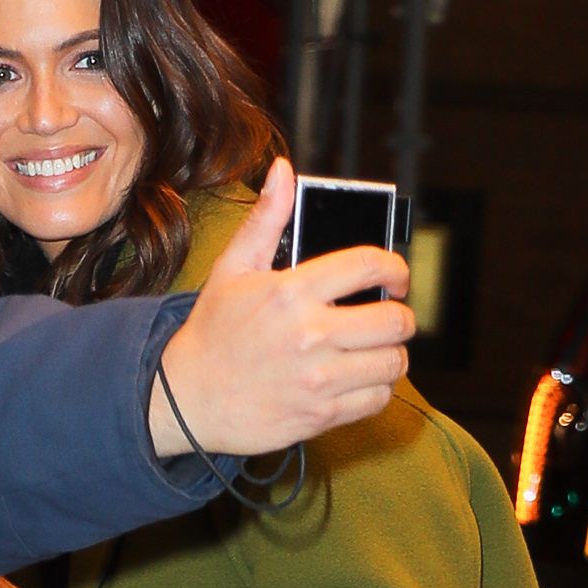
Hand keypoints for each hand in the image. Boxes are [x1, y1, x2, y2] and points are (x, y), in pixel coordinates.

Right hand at [149, 161, 411, 460]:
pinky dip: (378, 390)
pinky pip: (376, 400)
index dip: (396, 269)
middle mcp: (311, 334)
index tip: (396, 278)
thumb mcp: (232, 269)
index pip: (370, 266)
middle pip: (394, 321)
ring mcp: (317, 378)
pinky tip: (362, 381)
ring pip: (392, 363)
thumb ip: (265, 219)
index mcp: (293, 291)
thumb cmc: (212, 334)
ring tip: (378, 352)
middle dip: (401, 317)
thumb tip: (283, 172)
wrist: (187, 400)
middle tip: (390, 319)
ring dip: (393, 356)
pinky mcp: (319, 414)